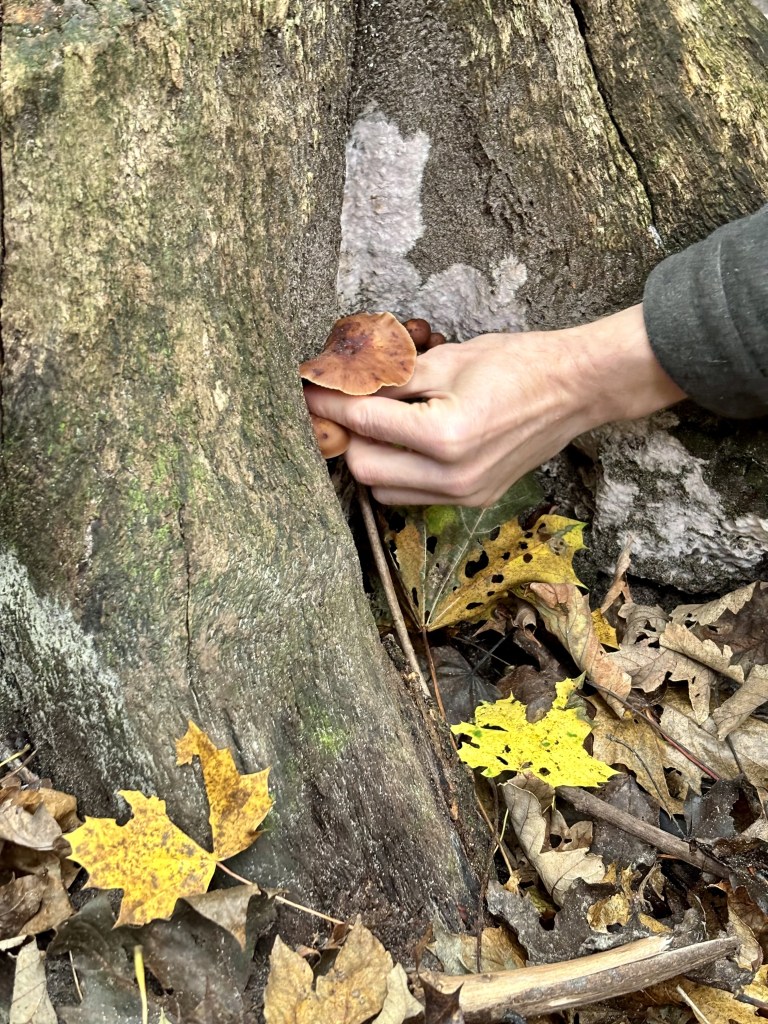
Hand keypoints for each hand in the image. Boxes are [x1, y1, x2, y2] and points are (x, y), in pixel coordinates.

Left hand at [303, 304, 685, 505]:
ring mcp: (465, 494)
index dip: (330, 404)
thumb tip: (343, 385)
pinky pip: (414, 495)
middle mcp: (453, 476)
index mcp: (445, 436)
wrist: (575, 388)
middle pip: (364, 469)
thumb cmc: (517, 364)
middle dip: (348, 437)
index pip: (364, 424)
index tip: (310, 391)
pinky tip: (406, 443)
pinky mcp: (474, 499)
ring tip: (378, 425)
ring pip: (385, 490)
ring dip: (372, 458)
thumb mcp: (447, 360)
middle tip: (345, 407)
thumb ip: (390, 380)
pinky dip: (399, 472)